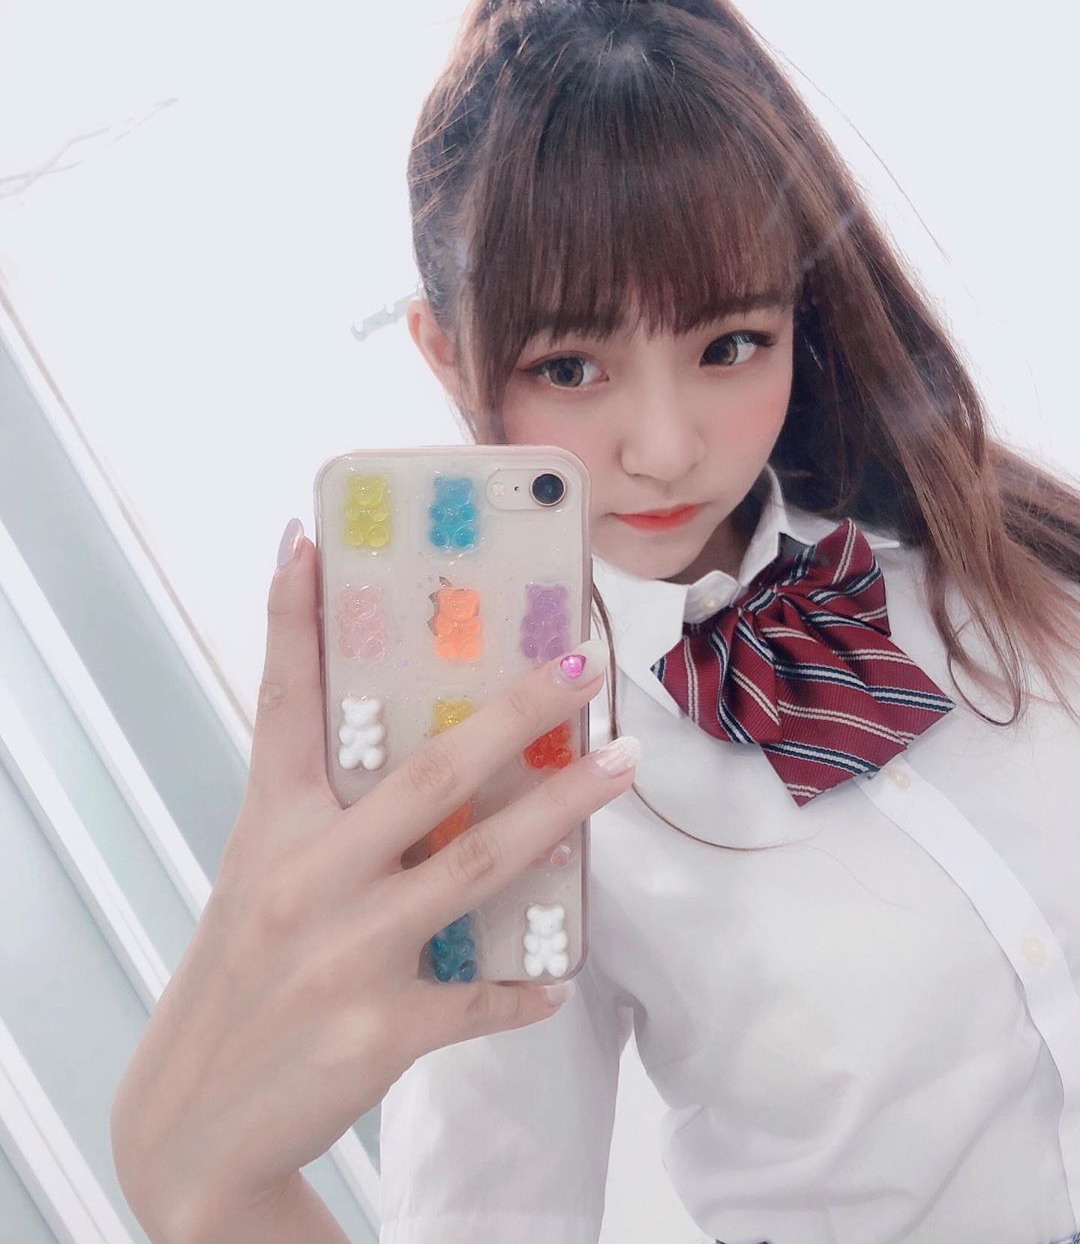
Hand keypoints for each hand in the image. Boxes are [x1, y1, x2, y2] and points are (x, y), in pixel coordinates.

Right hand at [109, 522, 637, 1242]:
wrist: (194, 1123)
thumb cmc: (241, 974)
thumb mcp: (260, 878)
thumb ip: (325, 818)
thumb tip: (423, 759)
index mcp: (269, 829)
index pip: (282, 705)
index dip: (292, 620)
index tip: (310, 541)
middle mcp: (305, 878)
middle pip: (428, 775)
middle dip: (512, 710)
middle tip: (579, 662)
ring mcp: (345, 954)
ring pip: (478, 865)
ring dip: (560, 811)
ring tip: (619, 766)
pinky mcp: (381, 1030)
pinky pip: (478, 998)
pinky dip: (523, 986)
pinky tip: (555, 973)